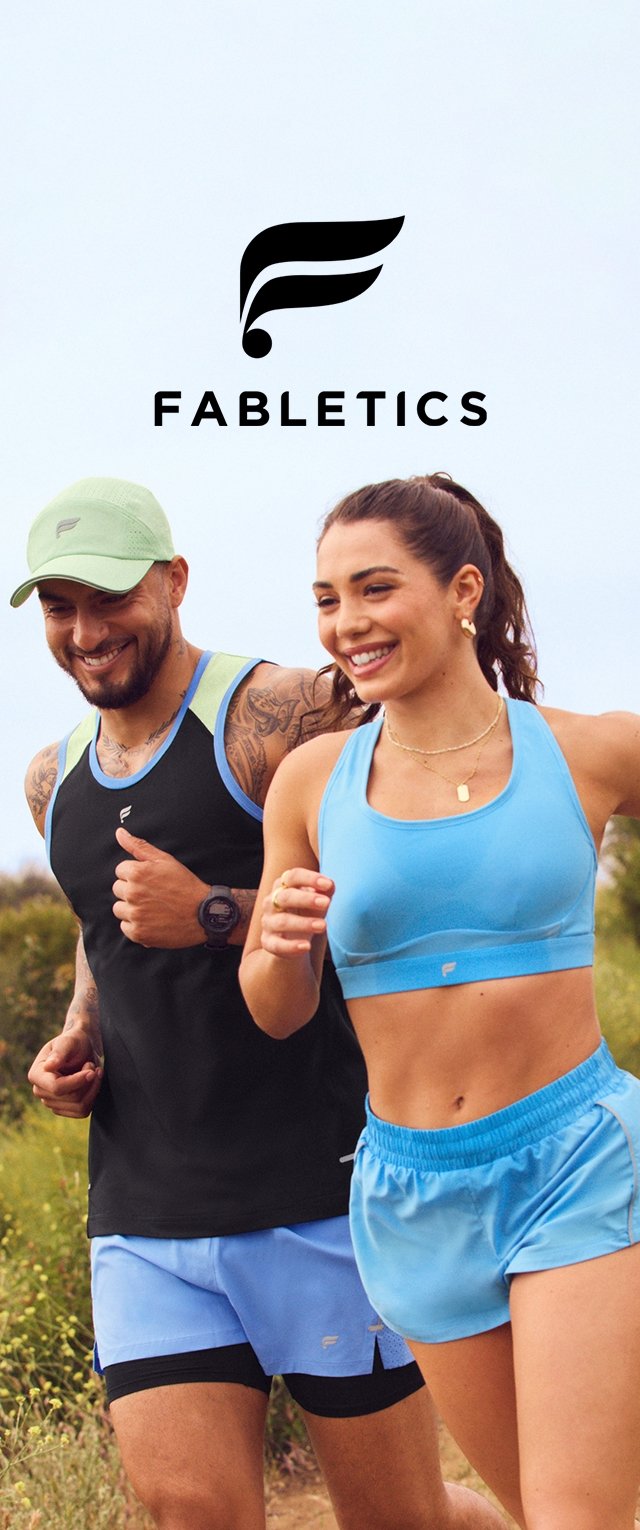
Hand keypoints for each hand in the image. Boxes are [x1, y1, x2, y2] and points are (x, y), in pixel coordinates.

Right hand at [28, 1031, 102, 1118]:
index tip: (92, 1071)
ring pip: (79, 1106)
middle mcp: (40, 1091)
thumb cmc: (74, 1042)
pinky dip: (92, 1097)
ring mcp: (51, 1102)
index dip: (77, 1081)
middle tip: (92, 1066)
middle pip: (71, 1098)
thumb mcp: (68, 1042)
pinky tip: (93, 1083)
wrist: (81, 1049)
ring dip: (93, 1089)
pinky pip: (82, 1111)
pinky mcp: (63, 1108)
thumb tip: (48, 1067)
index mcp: (36, 1075)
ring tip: (94, 1072)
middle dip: (88, 1082)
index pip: (57, 1087)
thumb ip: (59, 1053)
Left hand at [113, 827, 208, 946]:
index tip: (150, 881)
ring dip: (131, 908)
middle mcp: (133, 893)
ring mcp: (135, 914)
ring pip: (119, 909)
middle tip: (153, 894)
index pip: (120, 871)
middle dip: (131, 890)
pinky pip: (125, 927)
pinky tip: (152, 920)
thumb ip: (139, 846)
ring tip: (152, 908)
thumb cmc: (185, 885)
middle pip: (117, 889)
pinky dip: (136, 925)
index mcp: (137, 873)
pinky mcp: (138, 933)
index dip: (136, 875)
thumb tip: (119, 833)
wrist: (204, 914)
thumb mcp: (165, 860)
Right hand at [260, 868, 333, 956]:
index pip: (293, 876)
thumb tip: (330, 885)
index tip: (328, 884)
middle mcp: (271, 902)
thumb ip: (325, 891)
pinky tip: (307, 946)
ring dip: (304, 923)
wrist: (292, 939)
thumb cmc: (306, 912)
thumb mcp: (317, 901)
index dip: (309, 879)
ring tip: (323, 926)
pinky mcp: (268, 942)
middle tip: (326, 903)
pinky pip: (277, 944)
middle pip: (285, 897)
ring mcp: (268, 922)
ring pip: (283, 921)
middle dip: (306, 899)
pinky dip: (292, 946)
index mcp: (283, 886)